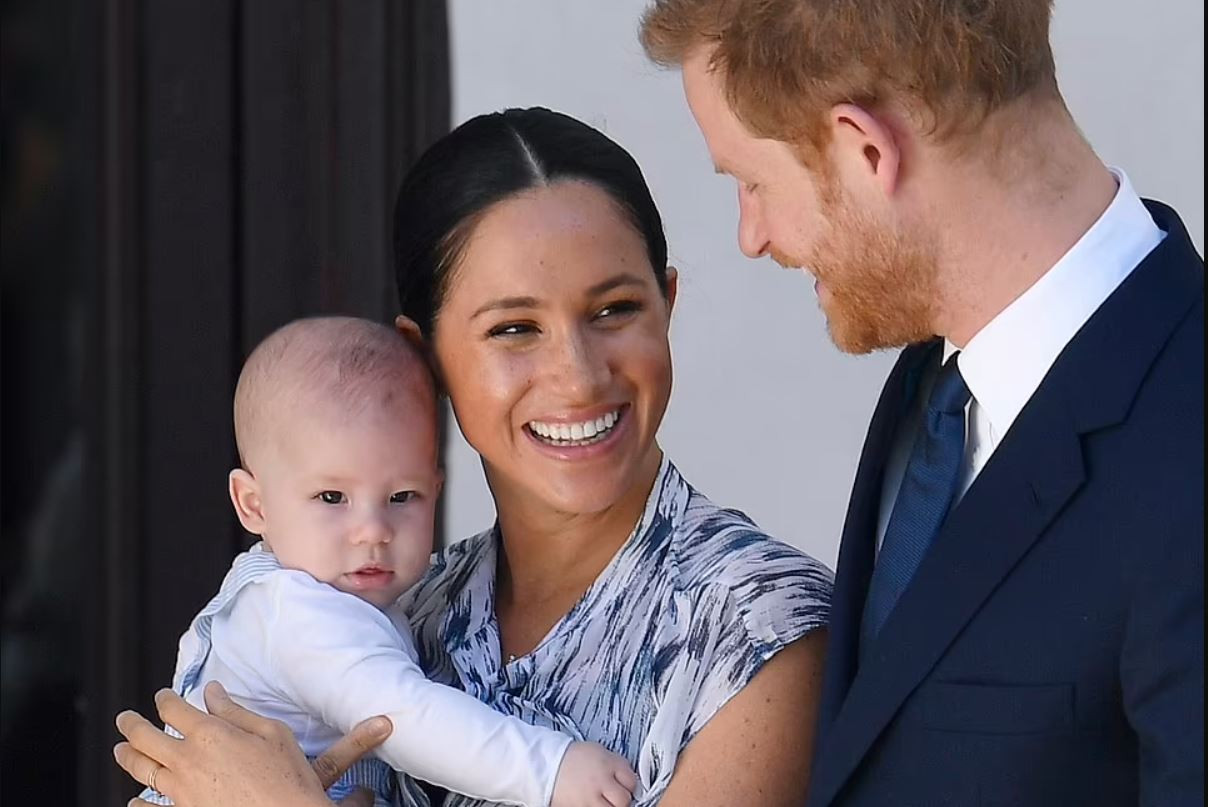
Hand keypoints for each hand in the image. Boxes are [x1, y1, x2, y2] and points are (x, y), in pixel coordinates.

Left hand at [113, 681, 391, 806]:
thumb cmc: (286, 779)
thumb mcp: (271, 733)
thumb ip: (236, 711)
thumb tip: (213, 693)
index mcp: (210, 734)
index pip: (173, 708)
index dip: (164, 699)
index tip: (161, 696)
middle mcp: (187, 761)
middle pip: (145, 737)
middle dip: (131, 724)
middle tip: (125, 719)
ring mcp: (180, 791)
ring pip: (141, 769)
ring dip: (126, 756)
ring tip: (121, 750)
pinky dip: (138, 804)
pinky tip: (134, 801)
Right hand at [551, 741, 637, 806]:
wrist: (548, 764)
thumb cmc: (574, 758)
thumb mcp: (600, 752)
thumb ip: (617, 766)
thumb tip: (630, 781)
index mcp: (607, 764)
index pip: (631, 781)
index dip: (630, 785)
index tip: (625, 786)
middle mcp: (599, 782)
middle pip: (623, 800)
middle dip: (622, 799)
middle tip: (615, 796)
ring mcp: (588, 799)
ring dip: (610, 806)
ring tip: (603, 800)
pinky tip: (592, 802)